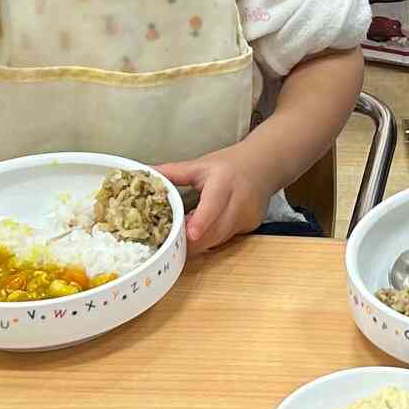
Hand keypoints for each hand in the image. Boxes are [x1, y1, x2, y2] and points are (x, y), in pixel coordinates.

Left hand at [156, 143, 274, 250]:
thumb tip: (145, 173)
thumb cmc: (229, 165)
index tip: (190, 234)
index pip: (213, 205)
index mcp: (224, 182)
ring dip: (199, 242)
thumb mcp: (200, 165)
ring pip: (219, 239)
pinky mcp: (250, 227)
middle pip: (215, 230)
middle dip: (191, 241)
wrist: (264, 165)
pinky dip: (211, 240)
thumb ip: (173, 172)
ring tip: (182, 236)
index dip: (201, 221)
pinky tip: (203, 231)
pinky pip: (226, 239)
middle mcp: (239, 201)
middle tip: (169, 243)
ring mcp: (247, 217)